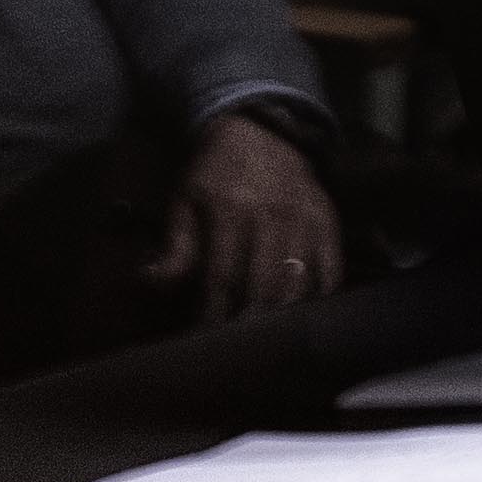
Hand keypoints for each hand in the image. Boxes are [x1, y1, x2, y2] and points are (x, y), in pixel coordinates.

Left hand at [141, 110, 342, 324]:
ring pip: (299, 286)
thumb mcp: (185, 201)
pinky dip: (318, 301)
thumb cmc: (215, 174)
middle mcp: (271, 215)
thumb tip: (150, 281)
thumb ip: (174, 247)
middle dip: (249, 325)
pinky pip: (331, 272)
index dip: (213, 316)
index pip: (222, 278)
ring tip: (266, 341)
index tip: (205, 341)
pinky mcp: (328, 222)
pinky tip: (302, 318)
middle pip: (264, 288)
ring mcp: (304, 220)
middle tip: (237, 349)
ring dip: (282, 320)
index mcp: (230, 210)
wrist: (260, 131)